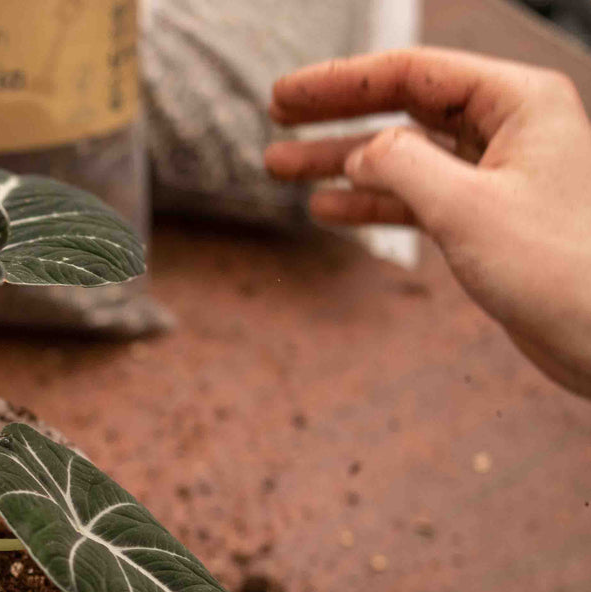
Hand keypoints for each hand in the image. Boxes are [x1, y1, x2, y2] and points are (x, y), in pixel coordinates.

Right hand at [264, 48, 590, 397]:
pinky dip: (371, 200)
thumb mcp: (468, 207)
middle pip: (404, 105)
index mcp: (519, 102)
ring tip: (283, 167)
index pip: (413, 72)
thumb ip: (403, 166)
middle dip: (336, 115)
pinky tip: (327, 207)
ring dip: (342, 161)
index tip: (285, 95)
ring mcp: (498, 173)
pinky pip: (417, 195)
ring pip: (404, 153)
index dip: (341, 83)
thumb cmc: (564, 269)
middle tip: (278, 119)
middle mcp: (511, 128)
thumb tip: (360, 150)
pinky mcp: (489, 217)